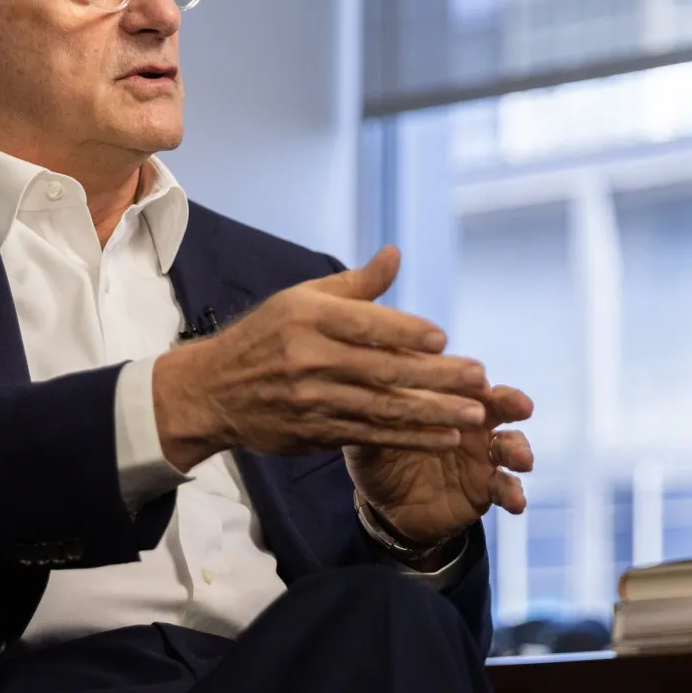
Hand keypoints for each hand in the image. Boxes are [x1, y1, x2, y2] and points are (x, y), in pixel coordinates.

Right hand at [151, 247, 487, 470]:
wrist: (213, 390)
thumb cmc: (265, 336)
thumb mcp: (301, 298)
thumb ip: (355, 284)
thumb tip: (396, 254)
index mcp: (309, 318)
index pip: (366, 325)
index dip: (406, 332)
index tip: (443, 338)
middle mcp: (311, 359)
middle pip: (383, 370)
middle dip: (436, 377)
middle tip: (478, 379)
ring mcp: (314, 400)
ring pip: (383, 408)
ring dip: (433, 413)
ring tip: (474, 413)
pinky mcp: (317, 432)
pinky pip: (372, 436)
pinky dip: (411, 438)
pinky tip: (445, 437)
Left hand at [345, 386, 533, 551]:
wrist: (388, 510)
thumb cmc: (380, 461)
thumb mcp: (369, 438)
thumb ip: (370, 416)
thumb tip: (359, 388)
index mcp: (446, 402)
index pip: (462, 382)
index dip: (472, 379)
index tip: (479, 379)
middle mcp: (471, 424)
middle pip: (499, 406)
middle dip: (513, 403)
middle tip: (521, 407)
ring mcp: (483, 456)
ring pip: (511, 446)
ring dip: (519, 450)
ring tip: (522, 460)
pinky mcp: (486, 488)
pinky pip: (506, 488)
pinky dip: (514, 493)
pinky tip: (516, 501)